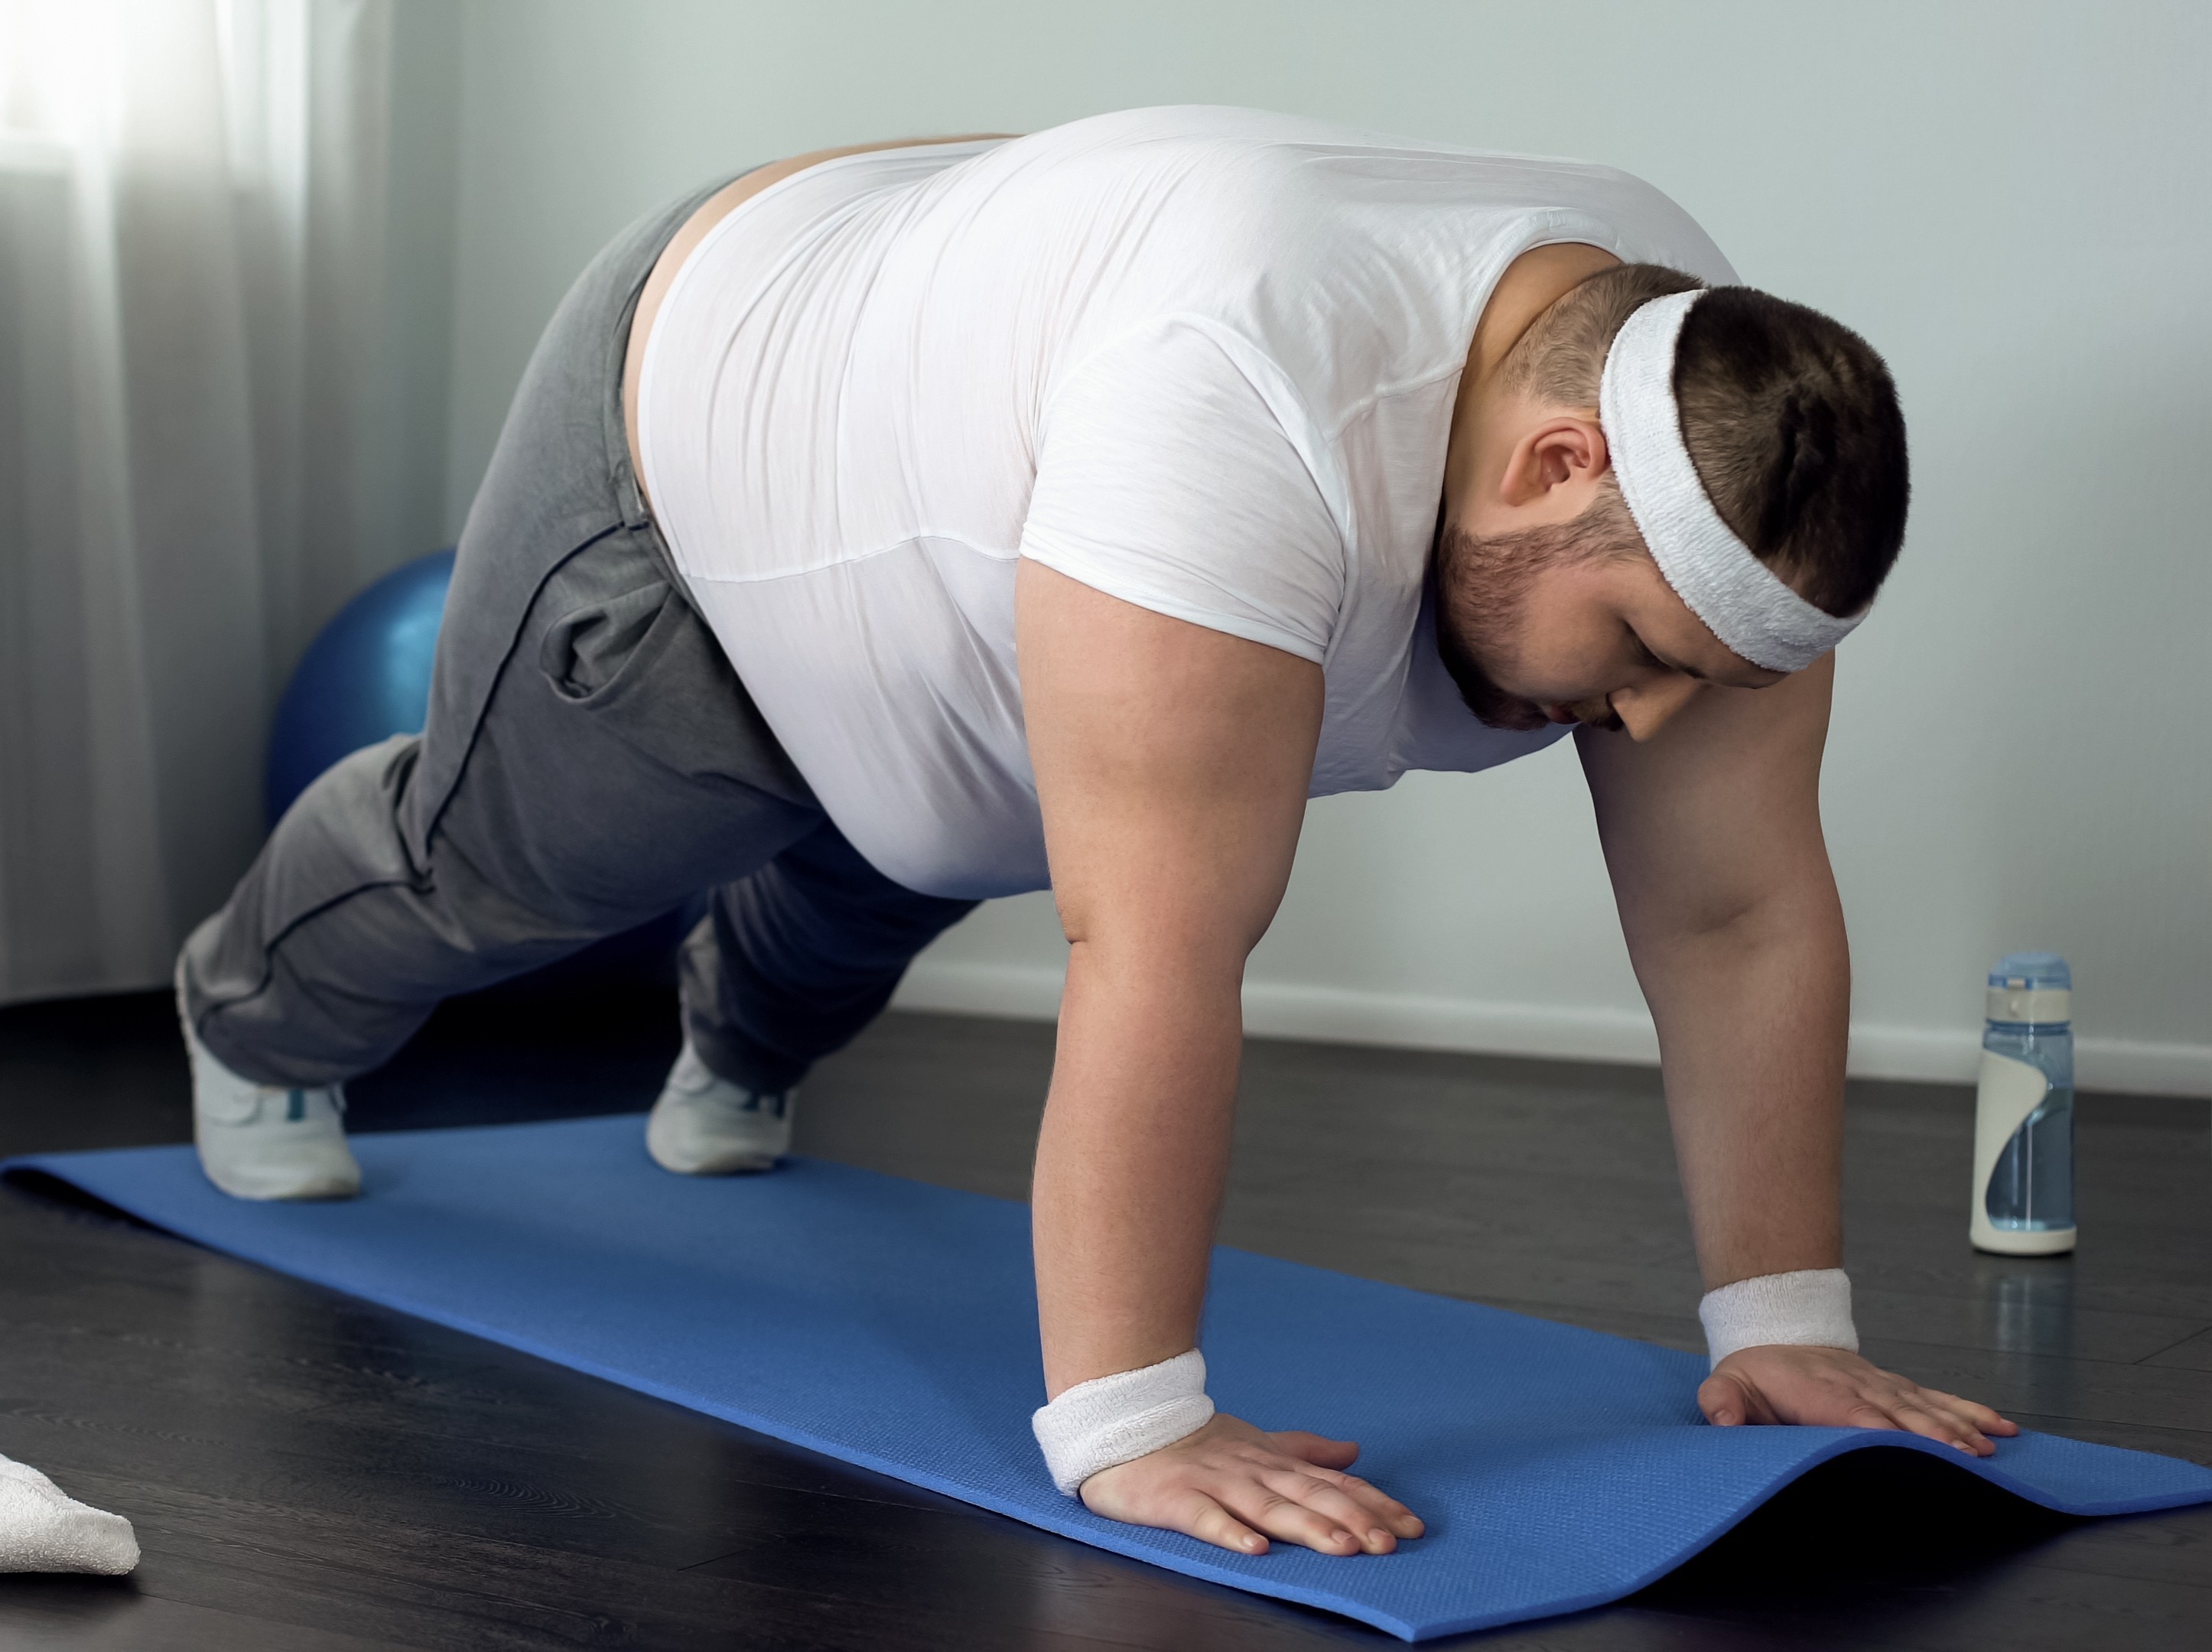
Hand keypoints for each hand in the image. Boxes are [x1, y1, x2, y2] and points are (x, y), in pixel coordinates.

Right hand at [1078, 1412, 1424, 1556]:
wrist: (1124, 1424)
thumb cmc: (1194, 1442)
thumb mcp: (1257, 1443)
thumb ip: (1304, 1451)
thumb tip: (1354, 1453)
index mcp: (1272, 1462)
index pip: (1332, 1483)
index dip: (1373, 1503)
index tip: (1412, 1527)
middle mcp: (1251, 1470)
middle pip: (1309, 1496)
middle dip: (1352, 1519)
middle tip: (1389, 1543)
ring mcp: (1214, 1483)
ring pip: (1267, 1507)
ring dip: (1306, 1527)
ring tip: (1343, 1548)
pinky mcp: (1175, 1499)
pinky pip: (1205, 1518)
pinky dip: (1230, 1533)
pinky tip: (1254, 1550)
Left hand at [1699, 1344, 2019, 1455]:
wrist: (1776, 1333)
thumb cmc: (1754, 1373)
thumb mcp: (1727, 1384)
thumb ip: (1721, 1402)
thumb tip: (1720, 1421)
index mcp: (1820, 1392)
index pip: (1854, 1413)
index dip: (1882, 1430)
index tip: (1912, 1448)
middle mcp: (1859, 1386)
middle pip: (1901, 1413)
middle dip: (1935, 1436)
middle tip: (1971, 1459)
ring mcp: (1882, 1385)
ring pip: (1926, 1406)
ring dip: (1960, 1427)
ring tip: (1991, 1448)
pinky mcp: (1896, 1388)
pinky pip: (1938, 1398)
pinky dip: (1970, 1411)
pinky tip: (2000, 1426)